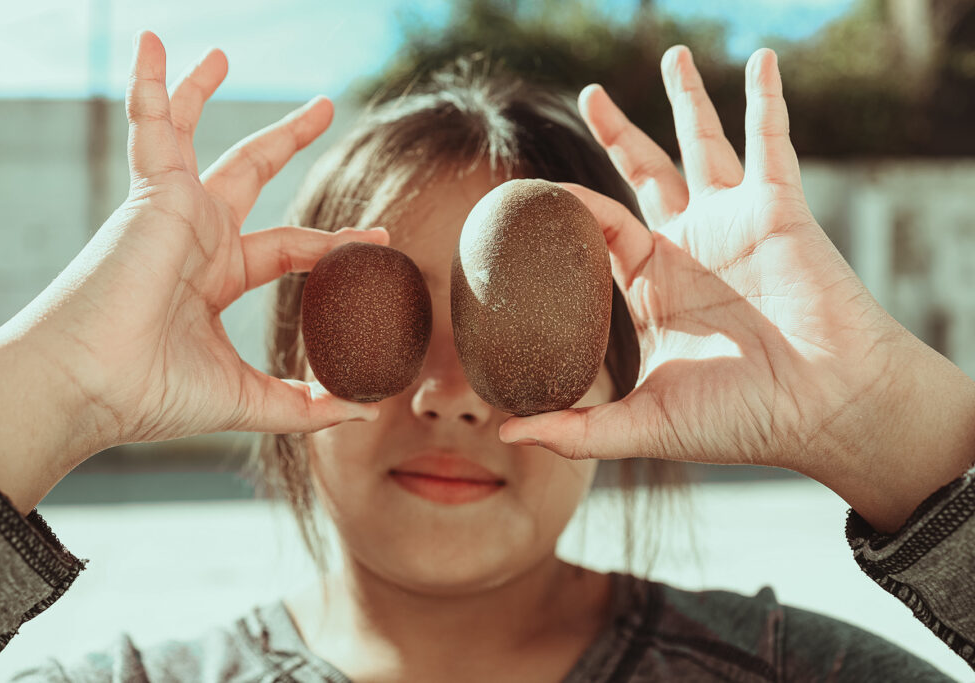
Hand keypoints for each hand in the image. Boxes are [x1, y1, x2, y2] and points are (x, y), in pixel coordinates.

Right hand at [0, 31, 384, 511]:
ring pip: (192, 134)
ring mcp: (173, 210)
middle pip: (251, 171)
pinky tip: (153, 45)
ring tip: (221, 53)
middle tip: (324, 108)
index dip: (335, 240)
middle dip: (287, 139)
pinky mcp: (154, 193)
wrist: (92, 387)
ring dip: (202, 90)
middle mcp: (196, 236)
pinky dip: (150, 84)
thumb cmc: (153, 394)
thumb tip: (364, 409)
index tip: (379, 236)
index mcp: (217, 275)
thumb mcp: (248, 398)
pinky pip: (150, 124)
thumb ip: (305, 404)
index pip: (290, 244)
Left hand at [499, 46, 974, 531]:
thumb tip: (508, 432)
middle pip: (646, 174)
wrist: (826, 413)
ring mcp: (735, 224)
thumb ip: (578, 429)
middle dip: (620, 133)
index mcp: (657, 285)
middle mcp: (691, 246)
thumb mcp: (646, 424)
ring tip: (673, 54)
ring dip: (688, 99)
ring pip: (704, 146)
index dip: (569, 210)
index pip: (601, 230)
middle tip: (591, 96)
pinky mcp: (780, 211)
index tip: (533, 196)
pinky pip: (772, 143)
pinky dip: (767, 101)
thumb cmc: (742, 422)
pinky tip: (761, 62)